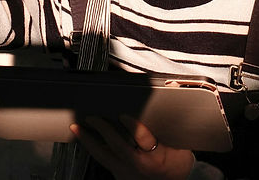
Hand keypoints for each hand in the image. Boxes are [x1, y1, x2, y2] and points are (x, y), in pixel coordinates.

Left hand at [70, 114, 194, 179]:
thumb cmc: (177, 165)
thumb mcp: (181, 146)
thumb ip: (174, 118)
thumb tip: (173, 87)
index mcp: (156, 157)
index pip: (143, 138)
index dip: (132, 126)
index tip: (123, 115)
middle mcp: (139, 166)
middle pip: (116, 146)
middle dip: (102, 129)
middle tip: (92, 117)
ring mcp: (126, 173)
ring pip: (103, 155)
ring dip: (89, 140)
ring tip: (77, 128)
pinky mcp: (119, 176)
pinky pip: (103, 160)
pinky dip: (93, 148)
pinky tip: (85, 140)